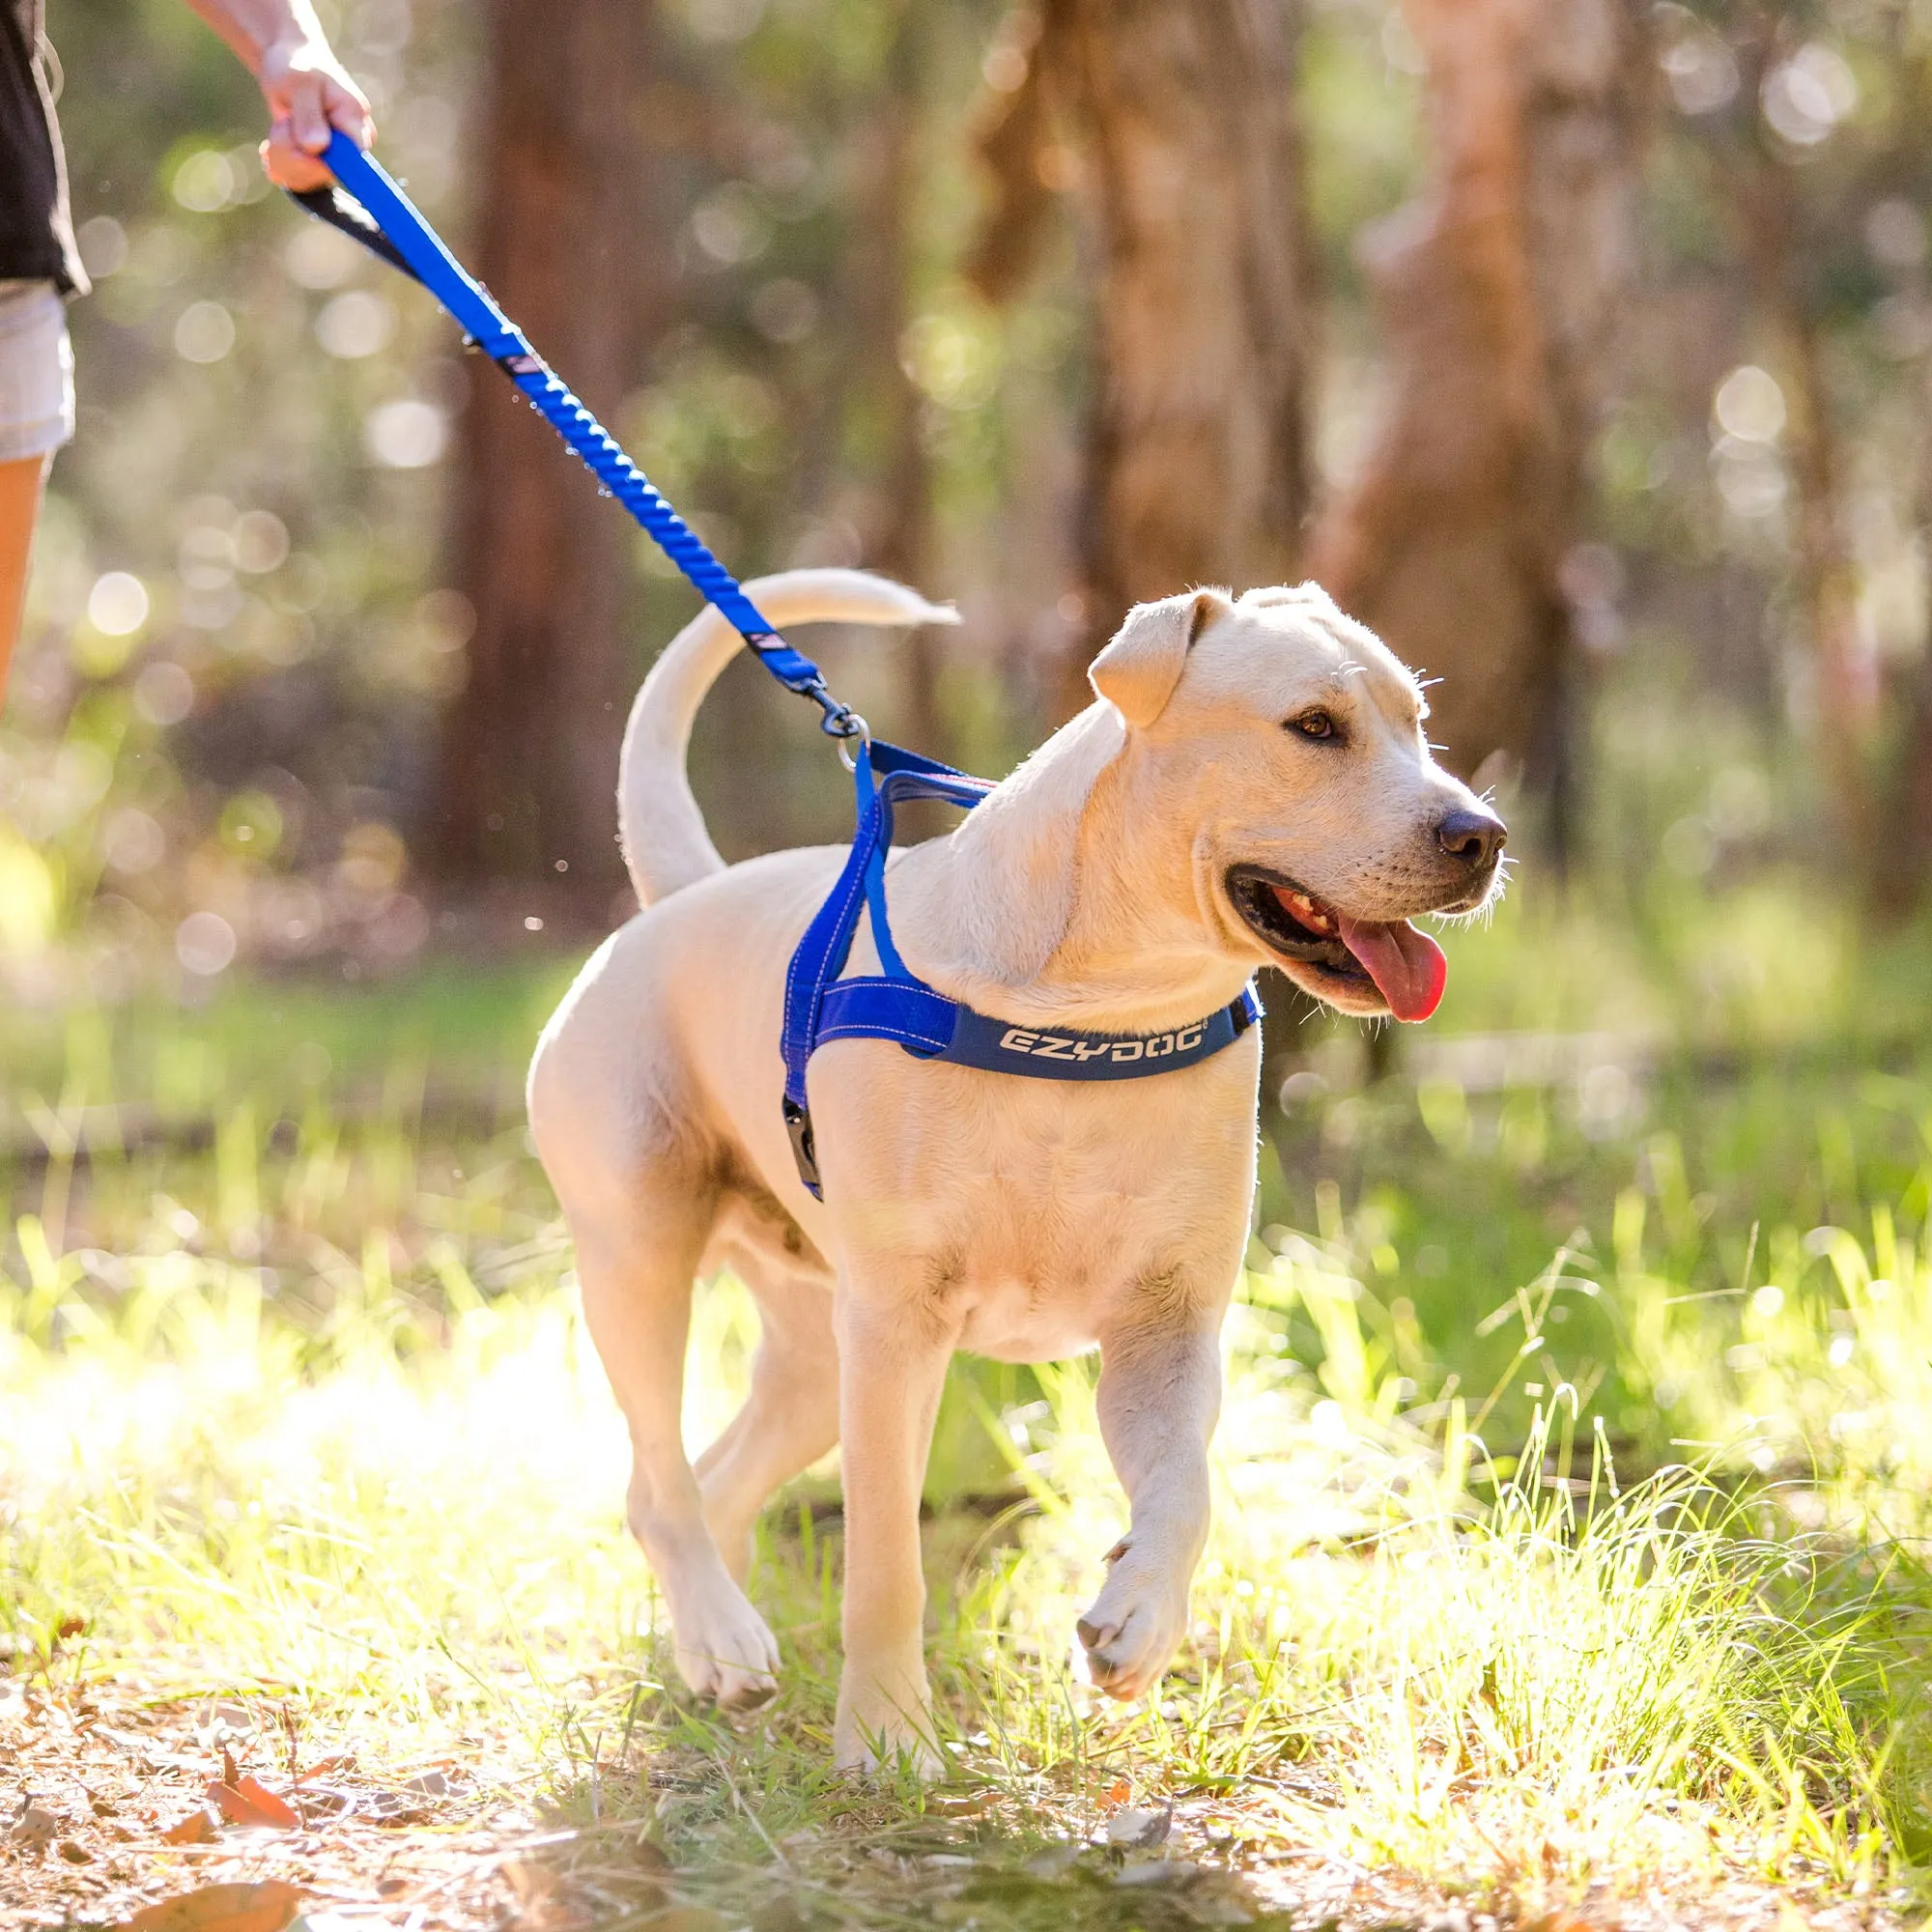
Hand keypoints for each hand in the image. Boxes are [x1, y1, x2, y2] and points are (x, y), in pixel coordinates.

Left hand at [255, 38, 372, 190]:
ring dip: (282, 154)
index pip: (350, 163)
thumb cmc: (296, 65)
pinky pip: (296, 179)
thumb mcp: (299, 82)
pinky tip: (275, 143)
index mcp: (356, 122)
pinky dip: (279, 161)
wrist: (288, 63)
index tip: (300, 146)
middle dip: (291, 152)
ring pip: (305, 178)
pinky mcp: (319, 164)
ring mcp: (336, 158)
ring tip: (281, 124)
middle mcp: (352, 146)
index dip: (321, 162)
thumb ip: (309, 114)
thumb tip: (317, 148)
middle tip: (284, 120)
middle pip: (322, 173)